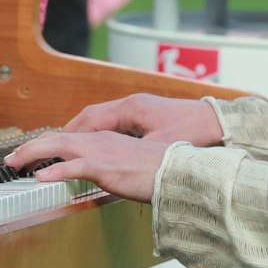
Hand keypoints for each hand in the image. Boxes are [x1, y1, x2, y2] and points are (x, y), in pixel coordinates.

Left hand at [3, 131, 170, 202]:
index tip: (29, 155)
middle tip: (11, 160)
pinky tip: (41, 177)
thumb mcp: (129, 166)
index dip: (45, 144)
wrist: (179, 172)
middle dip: (29, 148)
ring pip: (59, 146)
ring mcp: (101, 153)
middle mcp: (99, 141)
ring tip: (14, 163)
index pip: (67, 138)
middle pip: (56, 137)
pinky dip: (55, 170)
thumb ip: (111, 168)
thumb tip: (102, 175)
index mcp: (105, 140)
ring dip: (33, 154)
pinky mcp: (106, 167)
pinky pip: (75, 166)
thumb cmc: (159, 172)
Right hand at [59, 93, 223, 145]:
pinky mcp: (144, 114)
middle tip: (49, 148)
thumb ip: (133, 153)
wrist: (217, 121)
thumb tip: (109, 163)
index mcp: (131, 109)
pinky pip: (112, 122)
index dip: (70, 135)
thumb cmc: (193, 131)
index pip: (90, 120)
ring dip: (83, 132)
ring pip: (100, 118)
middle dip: (69, 132)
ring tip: (66, 148)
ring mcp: (137, 108)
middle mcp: (130, 104)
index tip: (52, 148)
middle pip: (90, 117)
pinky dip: (98, 133)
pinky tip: (94, 146)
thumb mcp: (161, 146)